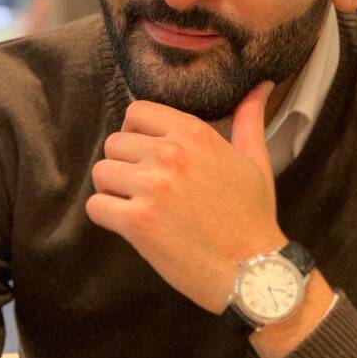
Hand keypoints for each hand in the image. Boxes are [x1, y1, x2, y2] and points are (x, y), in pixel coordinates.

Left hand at [86, 82, 283, 311]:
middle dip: (124, 164)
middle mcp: (170, 154)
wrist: (253, 270)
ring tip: (133, 204)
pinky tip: (128, 224)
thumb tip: (260, 87)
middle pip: (114, 143)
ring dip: (112, 189)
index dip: (136, 133)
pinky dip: (106, 215)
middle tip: (143, 185)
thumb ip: (249, 120)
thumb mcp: (256, 161)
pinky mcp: (137, 221)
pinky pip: (96, 206)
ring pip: (101, 172)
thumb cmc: (253, 217)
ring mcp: (151, 187)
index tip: (147, 153)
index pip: (137, 112)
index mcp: (194, 134)